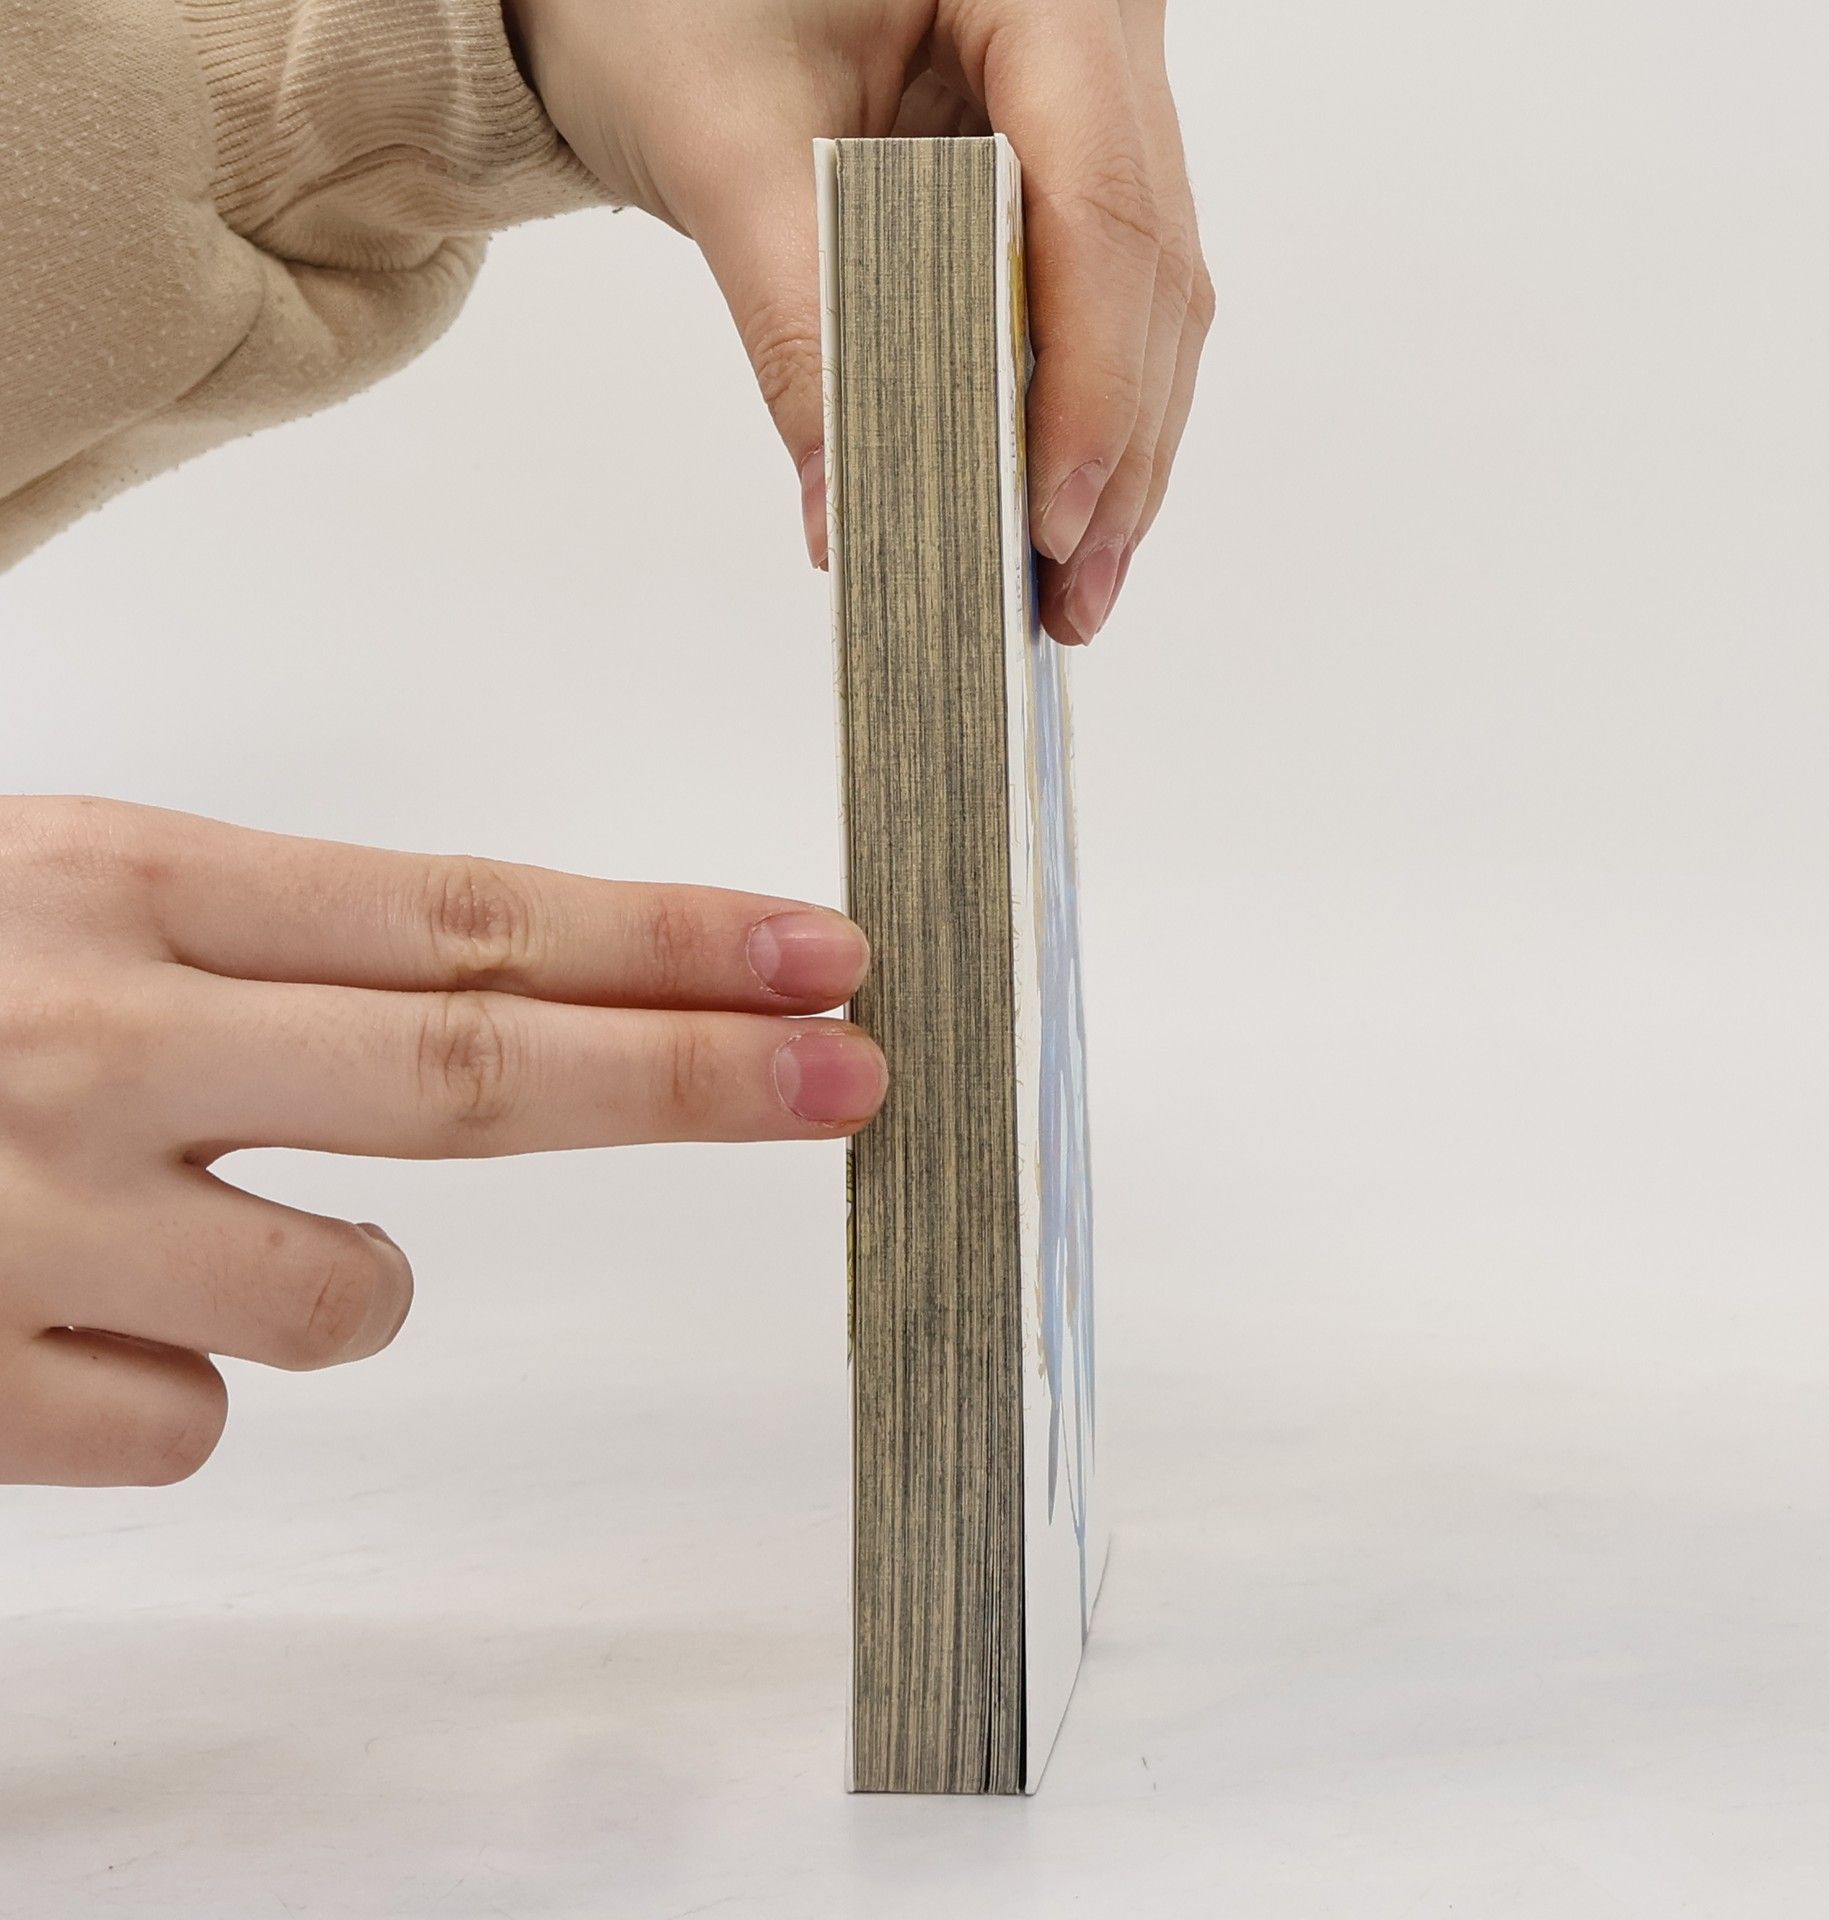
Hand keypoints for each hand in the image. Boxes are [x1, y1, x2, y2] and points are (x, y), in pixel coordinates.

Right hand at [0, 797, 882, 1486]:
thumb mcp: (45, 894)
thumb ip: (241, 944)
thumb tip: (488, 990)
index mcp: (122, 889)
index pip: (459, 918)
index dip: (662, 944)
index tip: (813, 953)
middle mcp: (98, 1047)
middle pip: (471, 1072)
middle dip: (686, 1078)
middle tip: (848, 1075)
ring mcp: (31, 1228)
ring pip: (352, 1299)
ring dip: (353, 1283)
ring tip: (203, 1234)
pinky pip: (189, 1426)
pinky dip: (172, 1383)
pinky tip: (65, 1317)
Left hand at [508, 0, 1211, 643]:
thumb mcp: (723, 147)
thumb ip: (797, 326)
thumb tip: (850, 513)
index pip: (1100, 206)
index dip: (1089, 381)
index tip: (1047, 518)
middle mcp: (1099, 27)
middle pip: (1146, 267)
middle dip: (1112, 447)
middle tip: (1070, 596)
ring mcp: (1098, 90)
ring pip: (1145, 293)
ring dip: (1110, 446)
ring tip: (1069, 584)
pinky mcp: (1066, 156)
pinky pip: (1102, 292)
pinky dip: (1077, 403)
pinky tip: (1055, 502)